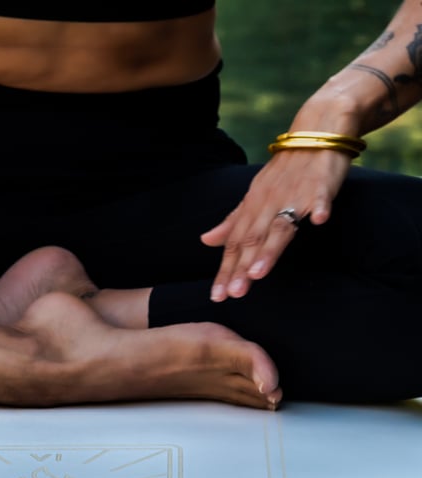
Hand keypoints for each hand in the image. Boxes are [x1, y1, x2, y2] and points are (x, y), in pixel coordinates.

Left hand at [201, 147, 352, 300]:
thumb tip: (205, 240)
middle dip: (242, 268)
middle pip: (253, 239)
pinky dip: (319, 207)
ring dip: (270, 249)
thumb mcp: (254, 197)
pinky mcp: (321, 184)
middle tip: (234, 293)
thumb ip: (233, 222)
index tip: (217, 296)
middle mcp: (269, 203)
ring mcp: (294, 194)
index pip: (234, 244)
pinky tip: (318, 221)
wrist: (314, 133)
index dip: (225, 270)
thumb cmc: (283, 172)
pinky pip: (319, 197)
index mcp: (252, 208)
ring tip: (258, 273)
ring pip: (280, 225)